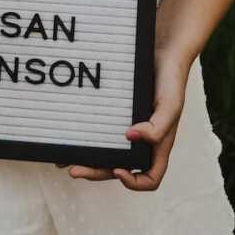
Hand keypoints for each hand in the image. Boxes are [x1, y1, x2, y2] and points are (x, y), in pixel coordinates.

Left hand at [54, 51, 189, 190]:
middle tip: (74, 170)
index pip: (149, 178)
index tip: (117, 170)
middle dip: (96, 172)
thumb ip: (158, 126)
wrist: (162, 52)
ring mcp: (127, 129)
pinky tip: (68, 135)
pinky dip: (84, 137)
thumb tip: (130, 137)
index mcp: (157, 146)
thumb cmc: (171, 81)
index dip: (133, 182)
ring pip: (106, 153)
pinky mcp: (114, 115)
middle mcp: (141, 142)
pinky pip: (98, 130)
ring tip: (63, 161)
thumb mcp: (171, 105)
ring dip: (86, 160)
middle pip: (118, 168)